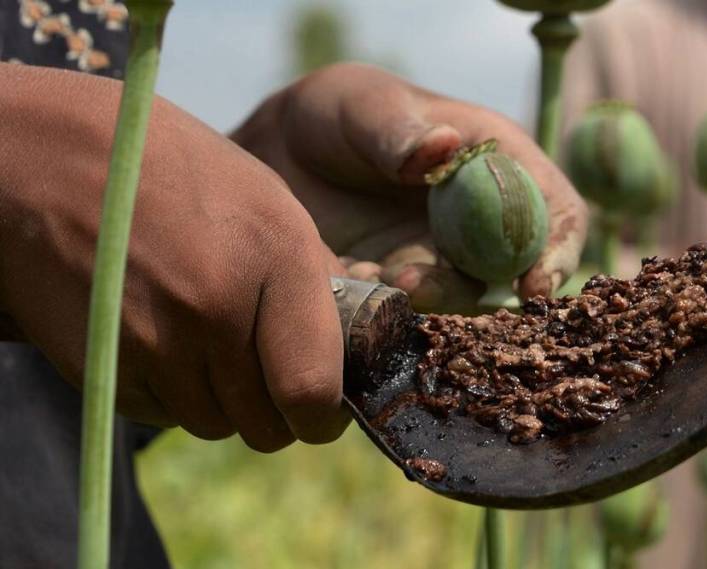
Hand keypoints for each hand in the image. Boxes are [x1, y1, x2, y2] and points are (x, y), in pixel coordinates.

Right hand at [0, 63, 347, 451]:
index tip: (323, 410)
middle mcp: (218, 305)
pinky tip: (162, 338)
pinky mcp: (104, 365)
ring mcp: (155, 340)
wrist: (51, 159)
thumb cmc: (176, 173)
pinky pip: (162, 415)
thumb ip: (316, 278)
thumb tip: (350, 351)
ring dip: (223, 402)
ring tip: (208, 341)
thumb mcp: (269, 200)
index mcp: (277, 256)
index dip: (324, 416)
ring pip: (216, 425)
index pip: (314, 390)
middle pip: (267, 425)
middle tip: (267, 376)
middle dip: (276, 413)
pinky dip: (173, 394)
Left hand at [232, 63, 587, 313]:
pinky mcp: (406, 290)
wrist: (279, 154)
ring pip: (460, 300)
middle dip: (474, 288)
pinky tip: (343, 280)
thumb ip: (397, 129)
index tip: (534, 284)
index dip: (557, 250)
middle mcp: (483, 220)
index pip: (555, 211)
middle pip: (514, 271)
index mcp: (498, 163)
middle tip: (415, 285)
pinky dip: (382, 310)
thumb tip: (442, 147)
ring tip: (369, 276)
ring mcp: (446, 260)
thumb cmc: (337, 113)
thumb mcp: (362, 105)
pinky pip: (410, 314)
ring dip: (423, 300)